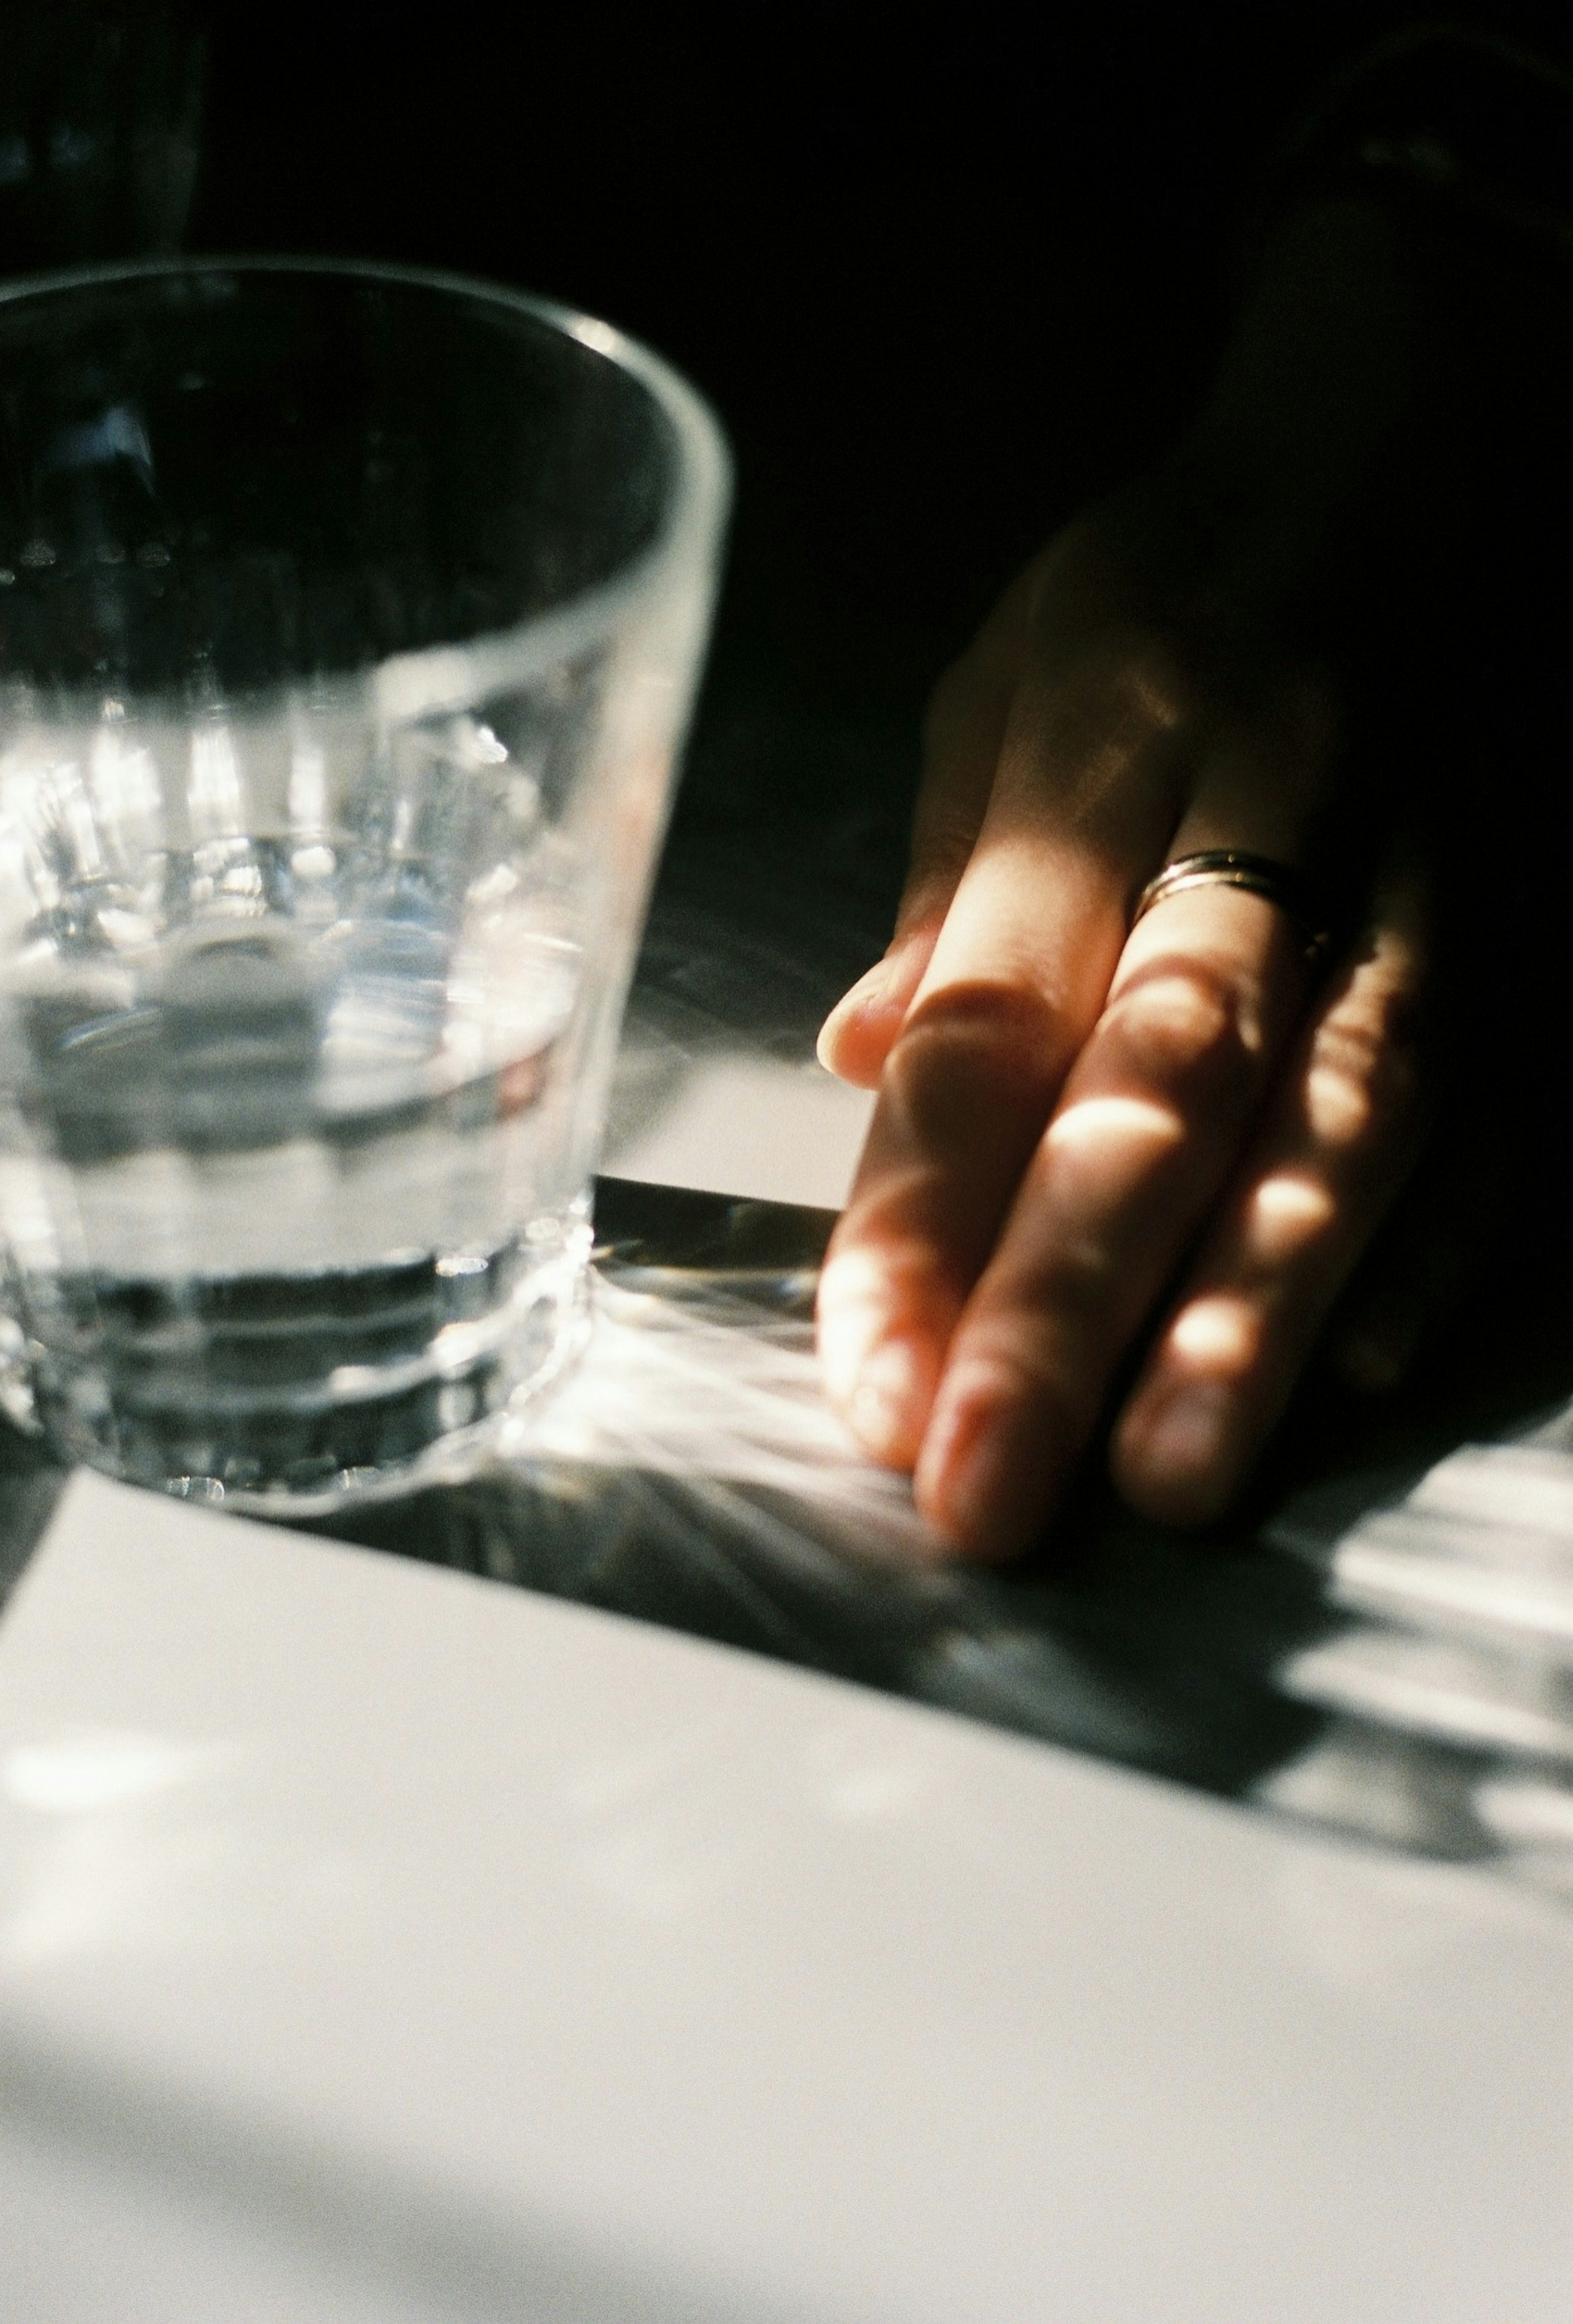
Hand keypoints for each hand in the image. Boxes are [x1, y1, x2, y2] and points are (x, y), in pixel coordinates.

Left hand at [816, 488, 1429, 1555]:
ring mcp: (1443, 859)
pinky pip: (1514, 1096)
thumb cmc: (1186, 577)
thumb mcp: (1014, 678)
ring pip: (1353, 1110)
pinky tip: (1365, 1373)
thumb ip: (950, 890)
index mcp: (1110, 730)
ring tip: (1175, 1478)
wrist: (1443, 430)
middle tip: (991, 1489)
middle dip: (1070, 1299)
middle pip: (1164, 1078)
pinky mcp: (1551, 911)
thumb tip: (860, 1071)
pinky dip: (1441, 1242)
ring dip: (1258, 1307)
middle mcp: (1280, 796)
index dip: (920, 1212)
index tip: (869, 1383)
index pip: (994, 1012)